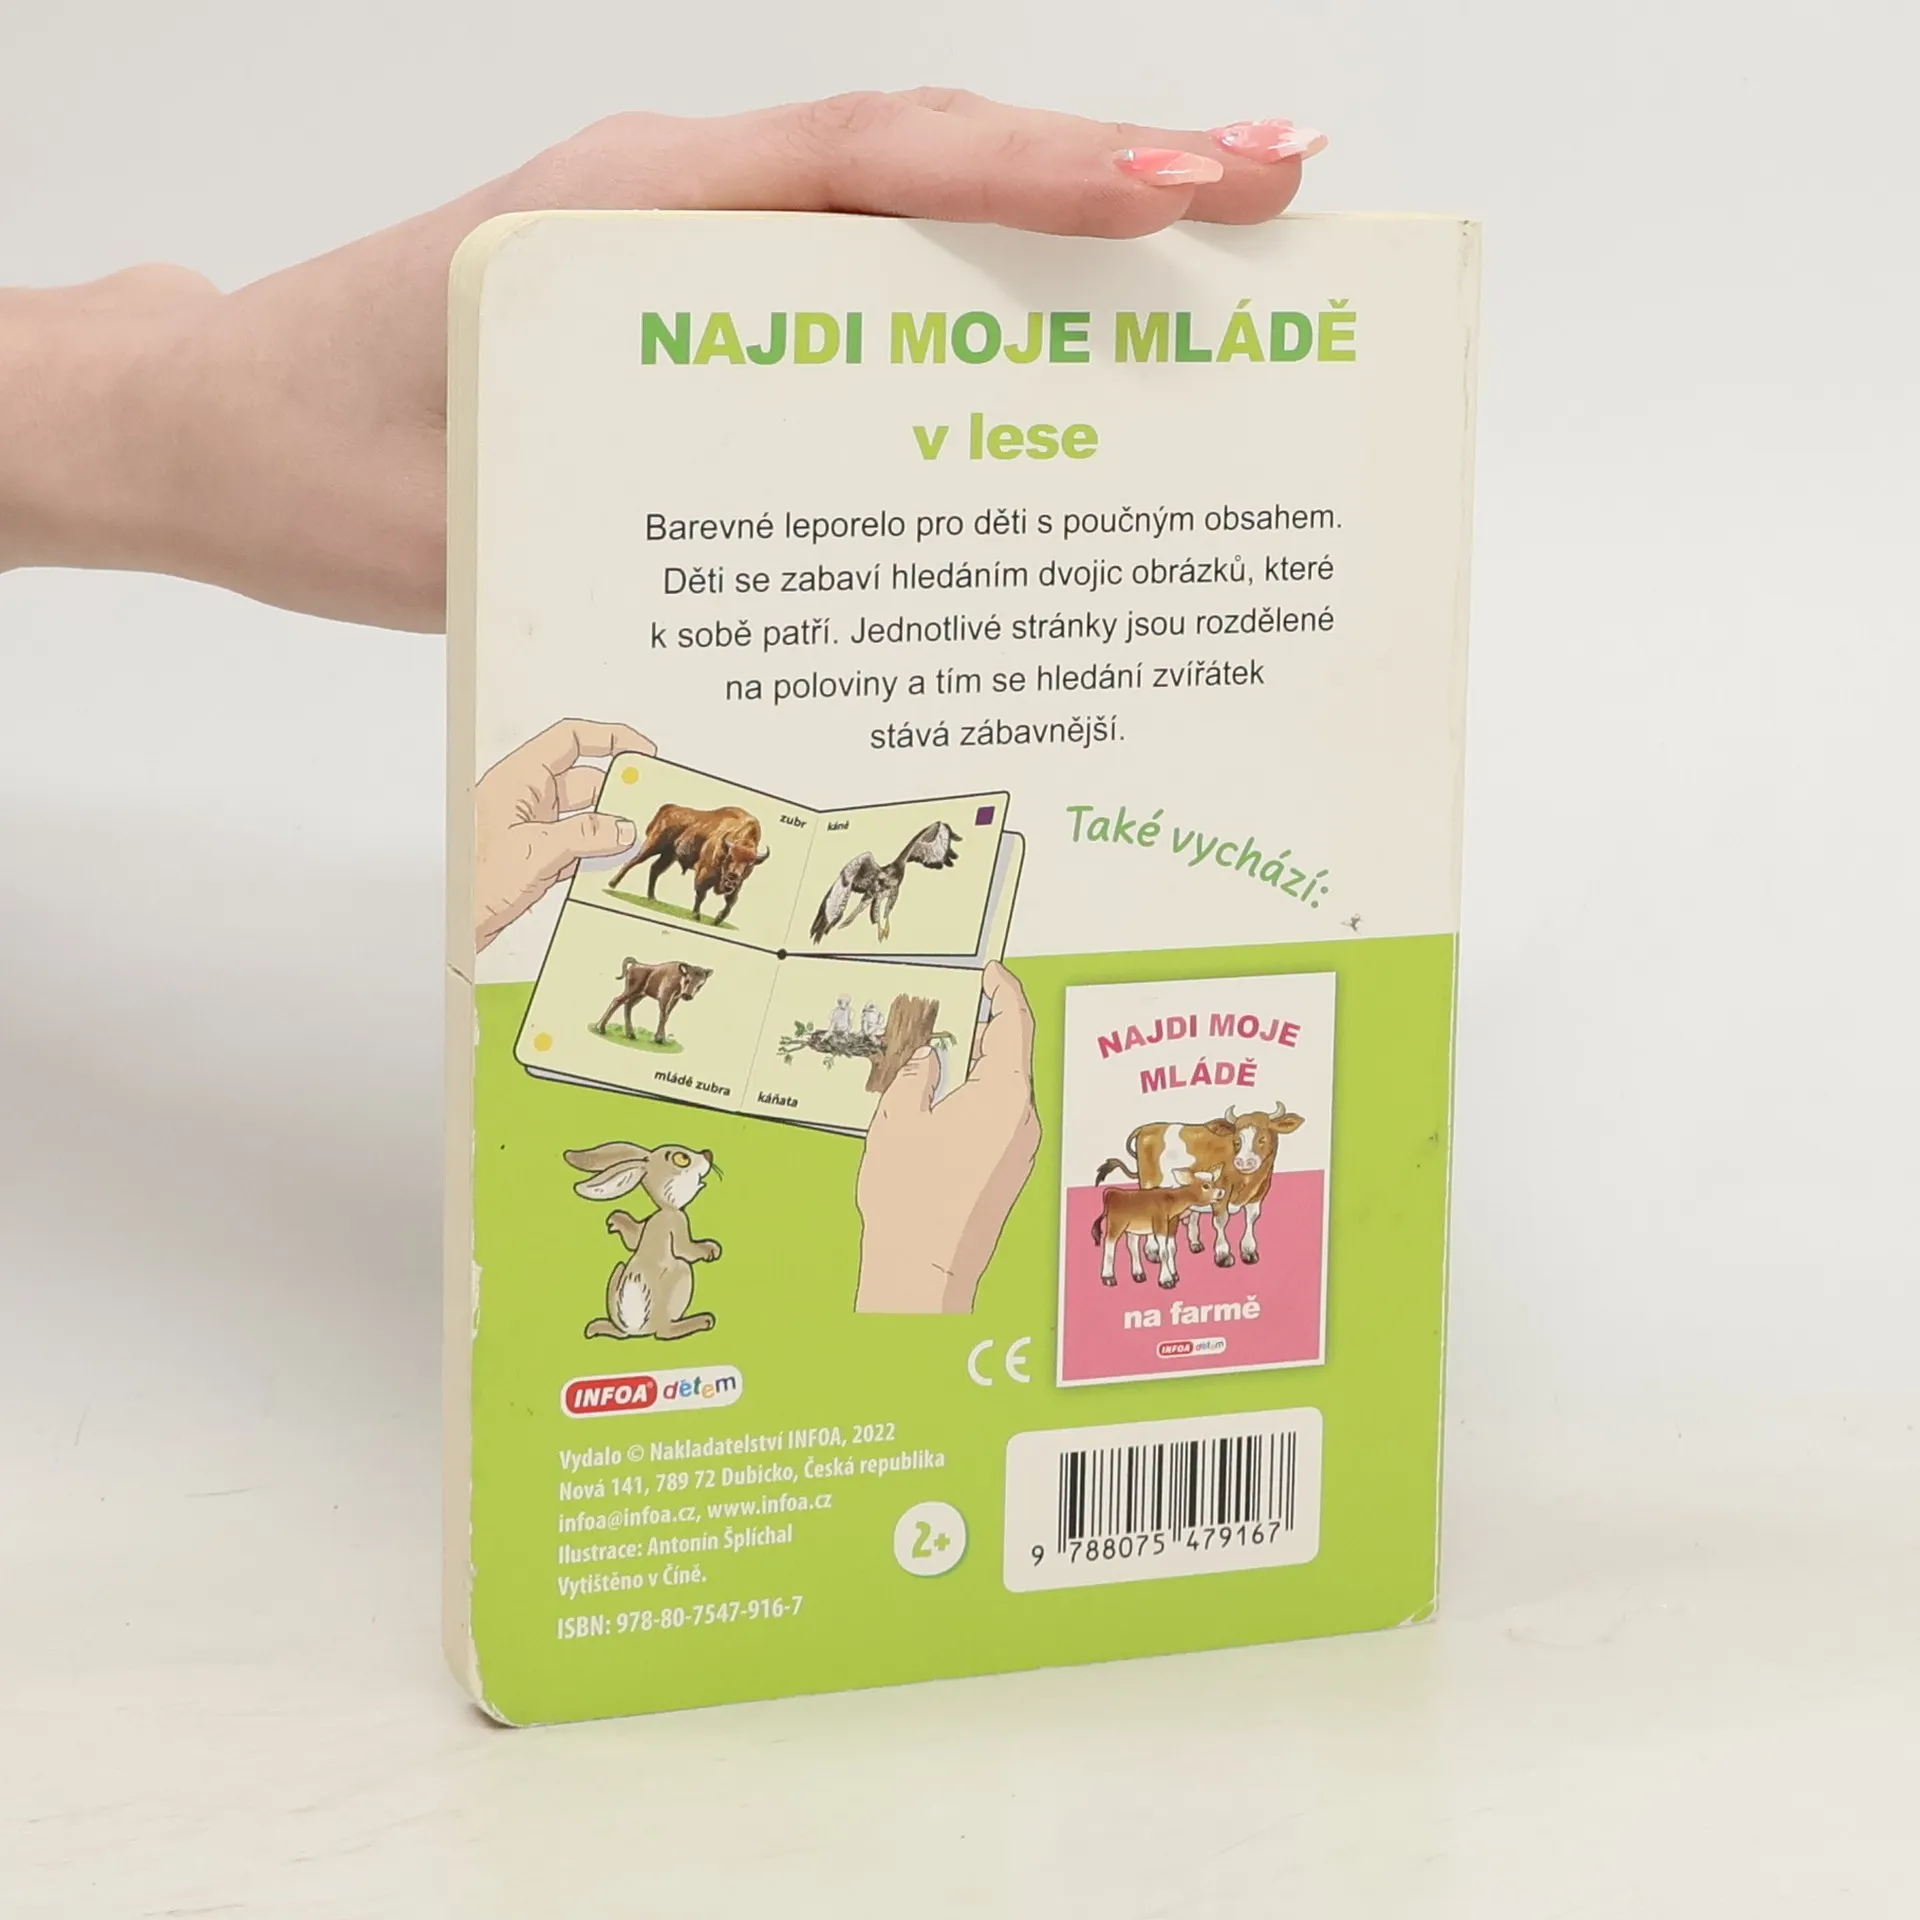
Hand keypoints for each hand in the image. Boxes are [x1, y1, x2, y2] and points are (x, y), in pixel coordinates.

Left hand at [0, 94, 1323, 626]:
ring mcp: (696, 257)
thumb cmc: (314, 453)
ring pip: (906, 221)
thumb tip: (813, 584)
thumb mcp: (461, 500)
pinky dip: (970, 299)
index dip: (1038, 174)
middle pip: (926, 166)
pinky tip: (1055, 352)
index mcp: (636, 218)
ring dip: (1060, 231)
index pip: (871, 161)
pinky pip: (855, 293)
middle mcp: (685, 213)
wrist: (218, 429)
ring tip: (1220, 253)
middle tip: (1279, 191)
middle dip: (1110, 175)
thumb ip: (620, 507)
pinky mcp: (696, 316)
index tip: (1188, 187)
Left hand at [473, 719, 651, 950]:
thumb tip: (622, 827)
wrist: (453, 921)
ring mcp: (531, 827)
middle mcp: (526, 799)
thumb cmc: (471, 881)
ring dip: (607, 828)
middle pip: (584, 781)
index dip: (608, 739)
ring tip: (634, 839)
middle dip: (615, 792)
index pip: (570, 740)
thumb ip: (585, 835)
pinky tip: (610, 864)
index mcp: (519, 780)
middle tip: (645, 805)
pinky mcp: (535, 855)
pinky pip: (576, 845)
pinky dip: (595, 852)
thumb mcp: (536, 851)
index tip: (640, 752)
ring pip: (582, 816)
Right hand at [855, 961, 1041, 1313]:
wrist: (924, 1270)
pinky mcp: (1011, 1169)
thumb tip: (928, 1057)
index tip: (992, 973)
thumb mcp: (897, 1120)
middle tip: (946, 1013)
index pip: (1014, 1024)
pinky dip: (979, 1098)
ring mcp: (1021, 1147)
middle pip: (1011, 1056)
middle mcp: (1023, 1118)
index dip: (1004, 991)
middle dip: (982, 1030)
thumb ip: (916, 1076)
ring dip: (977, 1067)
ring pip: (1005, 1089)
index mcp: (1002, 1095)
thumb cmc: (910, 1201)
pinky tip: (944, 1104)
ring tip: (936, 1059)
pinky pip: (1001, 1117)